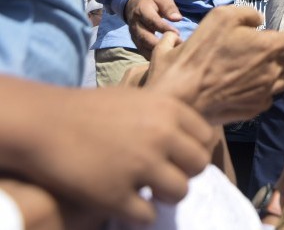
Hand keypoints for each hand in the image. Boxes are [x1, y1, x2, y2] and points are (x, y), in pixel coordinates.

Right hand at [23, 85, 212, 223]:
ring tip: (147, 191)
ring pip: (180, 193)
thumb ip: (167, 117)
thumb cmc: (90, 110)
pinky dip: (139, 214)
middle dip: (184, 173)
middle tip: (163, 175)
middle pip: (199, 166)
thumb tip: (193, 140)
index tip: (178, 157)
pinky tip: (125, 203)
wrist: (45, 124)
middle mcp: (161, 137)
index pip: (206, 138)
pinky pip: (147, 216)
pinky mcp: (116, 195)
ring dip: (165, 196)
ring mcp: (140, 167)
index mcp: (169, 110)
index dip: (193, 150)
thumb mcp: (138, 100)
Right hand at [124, 0, 181, 53]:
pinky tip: (166, 61)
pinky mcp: (136, 43)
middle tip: (176, 48)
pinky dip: (153, 57)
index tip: (177, 34)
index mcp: (142, 11)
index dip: (164, 28)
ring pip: (143, 47)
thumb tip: (178, 18)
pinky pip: (143, 52)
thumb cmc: (153, 3)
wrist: (134, 6)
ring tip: (173, 55)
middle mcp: (135, 24)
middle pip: (145, 37)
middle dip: (160, 44)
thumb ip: (169, 8)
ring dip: (157, 53)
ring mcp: (134, 35)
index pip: (152, 21)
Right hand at [145, 6, 283, 123]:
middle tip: (260, 49)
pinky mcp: (255, 108)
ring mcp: (265, 92)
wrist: (183, 94)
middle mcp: (272, 71)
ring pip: (282, 79)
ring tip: (257, 68)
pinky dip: (263, 89)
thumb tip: (259, 21)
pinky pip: (268, 96)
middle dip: (279, 51)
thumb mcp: (221, 17)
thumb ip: (247, 14)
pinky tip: (248, 85)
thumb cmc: (200, 52)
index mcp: (269, 47)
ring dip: (275, 71)